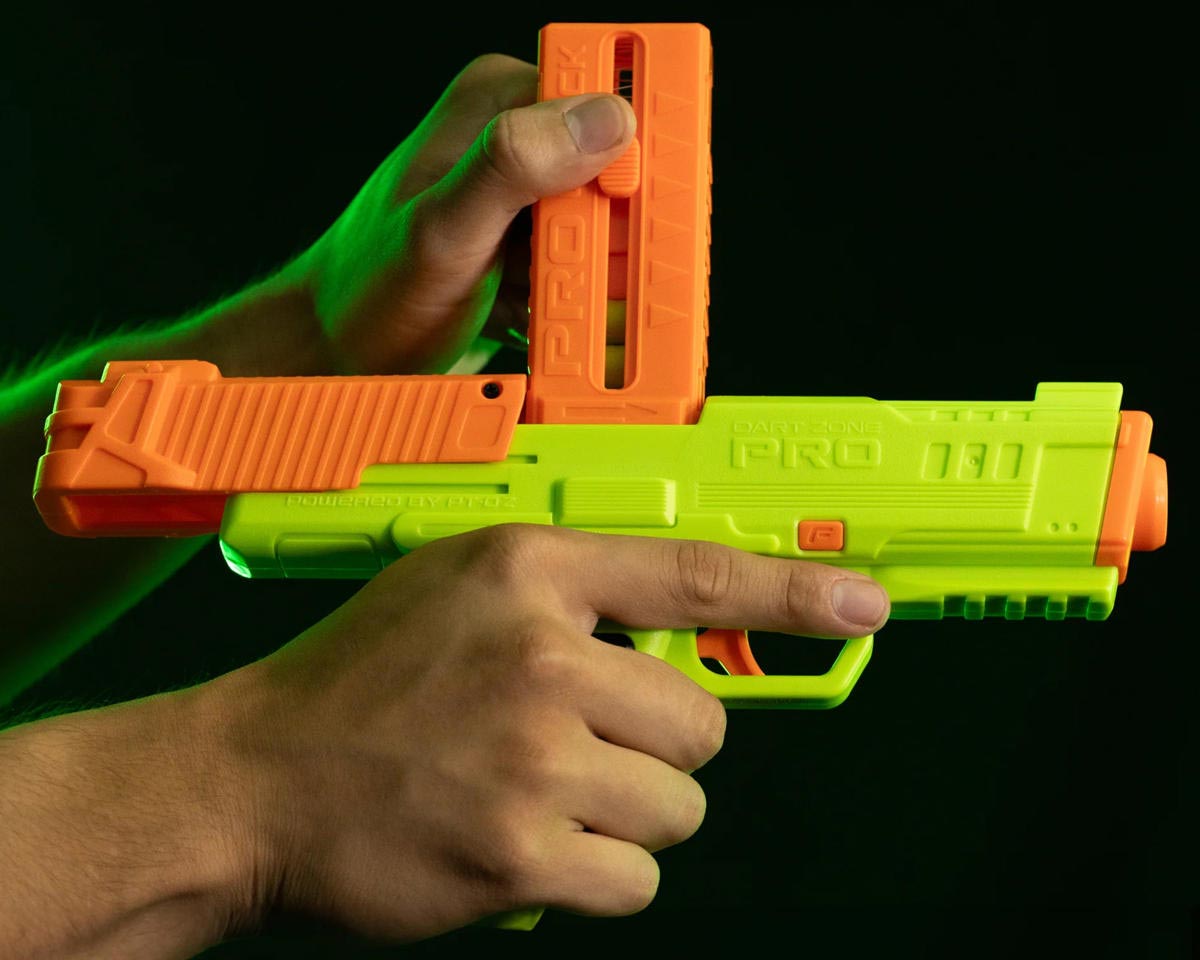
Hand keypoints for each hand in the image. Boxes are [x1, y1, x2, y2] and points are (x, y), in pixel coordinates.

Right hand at [212, 525, 889, 941]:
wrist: (250, 781)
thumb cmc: (362, 682)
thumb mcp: (462, 593)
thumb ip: (578, 600)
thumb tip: (688, 640)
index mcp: (528, 572)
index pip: (696, 569)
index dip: (795, 590)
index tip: (864, 602)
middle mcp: (539, 654)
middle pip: (702, 724)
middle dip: (655, 748)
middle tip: (574, 748)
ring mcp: (532, 758)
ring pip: (678, 807)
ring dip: (625, 815)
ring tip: (537, 796)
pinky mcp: (521, 855)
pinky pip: (637, 877)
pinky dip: (596, 874)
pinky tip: (526, 848)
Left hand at [303, 54, 635, 374]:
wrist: (337, 349)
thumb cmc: (369, 291)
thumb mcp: (443, 229)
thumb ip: (515, 165)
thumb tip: (604, 120)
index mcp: (499, 102)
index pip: (609, 98)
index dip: (635, 158)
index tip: (624, 216)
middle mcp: (520, 136)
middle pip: (622, 170)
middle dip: (618, 232)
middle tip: (575, 276)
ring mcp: (530, 193)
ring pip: (613, 222)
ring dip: (601, 274)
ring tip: (551, 303)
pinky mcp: (533, 242)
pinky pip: (591, 263)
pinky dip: (584, 297)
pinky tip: (548, 316)